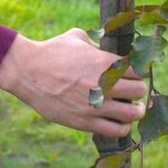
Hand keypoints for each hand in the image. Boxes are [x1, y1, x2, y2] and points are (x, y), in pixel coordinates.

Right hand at [0, 29, 146, 137]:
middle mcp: (104, 84)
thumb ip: (97, 44)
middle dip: (138, 90)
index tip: (133, 76)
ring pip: (133, 113)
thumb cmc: (51, 51)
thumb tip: (107, 51)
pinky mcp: (85, 121)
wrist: (27, 71)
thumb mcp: (77, 37)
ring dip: (136, 111)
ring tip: (132, 109)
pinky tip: (120, 122)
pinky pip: (116, 130)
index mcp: (104, 62)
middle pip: (139, 90)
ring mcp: (95, 105)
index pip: (138, 70)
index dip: (137, 72)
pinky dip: (123, 127)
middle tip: (132, 92)